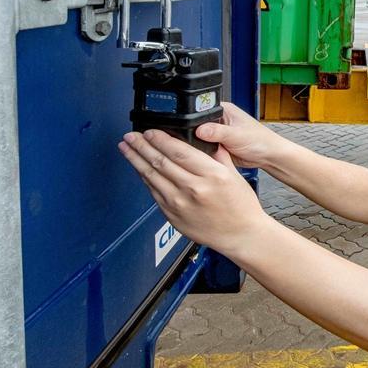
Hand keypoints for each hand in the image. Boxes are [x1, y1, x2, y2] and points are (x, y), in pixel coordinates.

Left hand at [118, 129, 266, 252]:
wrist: (241, 236)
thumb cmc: (241, 208)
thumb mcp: (234, 175)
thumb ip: (218, 155)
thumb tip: (204, 140)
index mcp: (212, 175)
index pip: (179, 151)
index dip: (160, 139)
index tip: (150, 131)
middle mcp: (194, 189)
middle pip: (160, 162)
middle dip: (142, 146)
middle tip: (130, 136)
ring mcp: (180, 204)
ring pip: (152, 176)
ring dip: (136, 160)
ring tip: (126, 148)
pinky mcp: (173, 215)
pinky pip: (154, 193)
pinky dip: (145, 178)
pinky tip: (139, 169)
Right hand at [195, 102, 290, 168]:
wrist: (268, 156)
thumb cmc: (260, 140)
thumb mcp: (236, 134)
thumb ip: (217, 131)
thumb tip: (199, 130)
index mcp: (223, 109)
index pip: (200, 110)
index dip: (192, 119)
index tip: (189, 129)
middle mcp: (218, 120)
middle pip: (197, 125)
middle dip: (197, 135)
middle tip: (200, 142)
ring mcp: (217, 133)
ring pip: (199, 139)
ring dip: (202, 145)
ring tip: (208, 149)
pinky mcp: (218, 146)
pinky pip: (205, 150)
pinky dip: (206, 154)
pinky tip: (210, 156)